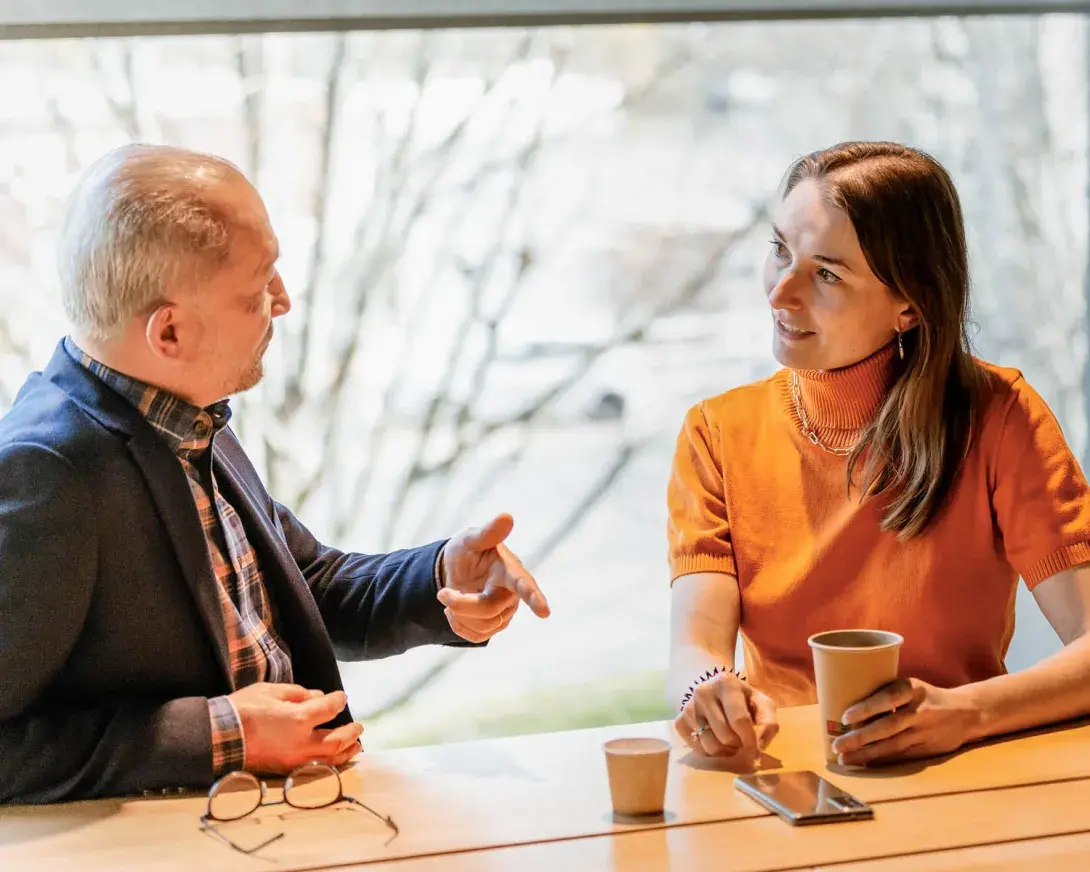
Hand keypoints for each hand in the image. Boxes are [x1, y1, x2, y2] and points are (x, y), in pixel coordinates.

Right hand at [228, 683, 363, 773]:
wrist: (219, 737)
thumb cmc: (243, 709)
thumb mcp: (271, 691)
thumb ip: (298, 694)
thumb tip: (317, 697)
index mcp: (298, 719)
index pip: (329, 709)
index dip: (338, 701)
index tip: (342, 697)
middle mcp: (301, 743)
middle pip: (336, 740)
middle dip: (351, 732)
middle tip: (359, 726)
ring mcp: (294, 760)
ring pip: (330, 760)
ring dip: (346, 751)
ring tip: (356, 745)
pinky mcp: (286, 771)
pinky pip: (316, 769)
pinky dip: (331, 763)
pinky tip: (335, 758)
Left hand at [436, 513, 549, 642]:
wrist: (456, 570)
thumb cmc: (468, 551)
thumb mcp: (470, 539)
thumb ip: (487, 532)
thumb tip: (507, 516)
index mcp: (509, 570)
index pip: (523, 585)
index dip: (533, 598)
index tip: (544, 613)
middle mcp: (512, 594)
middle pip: (489, 609)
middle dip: (460, 604)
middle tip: (442, 593)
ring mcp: (505, 612)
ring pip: (482, 627)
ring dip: (458, 614)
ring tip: (452, 597)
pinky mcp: (495, 625)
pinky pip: (476, 636)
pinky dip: (458, 625)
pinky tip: (456, 611)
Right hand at [674, 672, 778, 767]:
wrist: (713, 688)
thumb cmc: (742, 699)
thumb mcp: (761, 703)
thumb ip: (768, 723)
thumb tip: (758, 748)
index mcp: (726, 682)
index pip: (740, 721)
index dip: (751, 741)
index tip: (756, 750)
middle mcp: (703, 691)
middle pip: (726, 737)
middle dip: (738, 745)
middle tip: (741, 740)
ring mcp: (688, 706)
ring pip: (711, 746)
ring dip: (725, 751)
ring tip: (730, 741)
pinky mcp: (679, 721)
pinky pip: (698, 749)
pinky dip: (710, 751)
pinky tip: (715, 739)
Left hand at [833, 678, 981, 765]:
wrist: (966, 712)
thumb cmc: (925, 695)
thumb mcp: (910, 685)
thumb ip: (887, 693)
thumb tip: (846, 699)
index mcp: (913, 689)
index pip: (888, 699)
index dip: (867, 708)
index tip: (846, 717)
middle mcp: (920, 711)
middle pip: (887, 726)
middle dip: (860, 738)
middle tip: (837, 745)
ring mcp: (925, 732)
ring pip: (892, 746)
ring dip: (867, 754)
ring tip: (845, 758)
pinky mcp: (928, 749)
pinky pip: (901, 757)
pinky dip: (882, 761)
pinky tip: (864, 764)